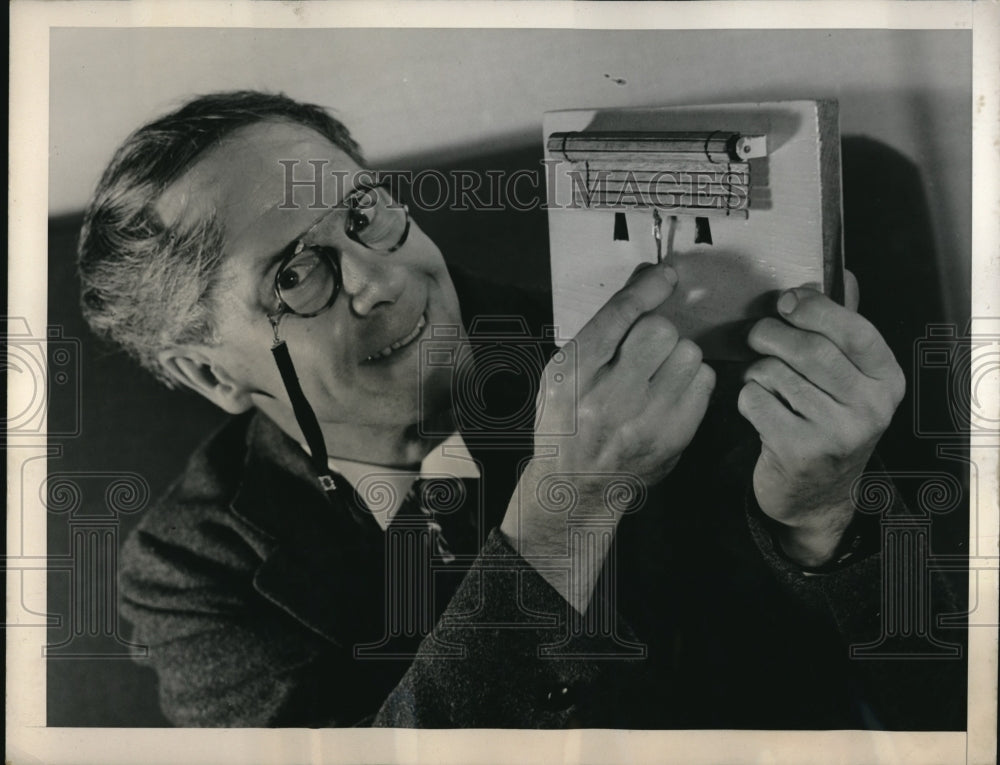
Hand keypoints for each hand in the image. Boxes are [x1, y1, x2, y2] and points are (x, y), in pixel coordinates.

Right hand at [501, 261, 715, 610]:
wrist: (576, 485)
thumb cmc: (566, 423)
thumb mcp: (563, 374)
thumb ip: (602, 330)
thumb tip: (645, 280)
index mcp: (572, 375)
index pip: (619, 316)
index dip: (647, 289)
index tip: (665, 276)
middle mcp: (607, 398)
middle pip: (659, 330)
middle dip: (656, 330)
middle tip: (644, 349)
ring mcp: (645, 420)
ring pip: (688, 352)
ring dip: (677, 354)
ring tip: (656, 373)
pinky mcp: (675, 435)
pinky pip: (703, 379)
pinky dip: (691, 378)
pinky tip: (670, 391)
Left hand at [739, 271, 904, 565]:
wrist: (816, 495)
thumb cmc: (827, 422)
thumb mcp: (848, 379)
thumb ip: (844, 329)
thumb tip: (842, 276)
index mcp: (886, 380)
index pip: (855, 330)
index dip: (814, 308)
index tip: (785, 301)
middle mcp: (871, 407)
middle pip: (809, 349)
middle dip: (771, 334)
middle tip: (757, 335)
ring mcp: (838, 433)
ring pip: (777, 373)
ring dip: (757, 369)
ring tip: (762, 379)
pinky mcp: (800, 451)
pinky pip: (756, 400)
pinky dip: (747, 396)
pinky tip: (759, 407)